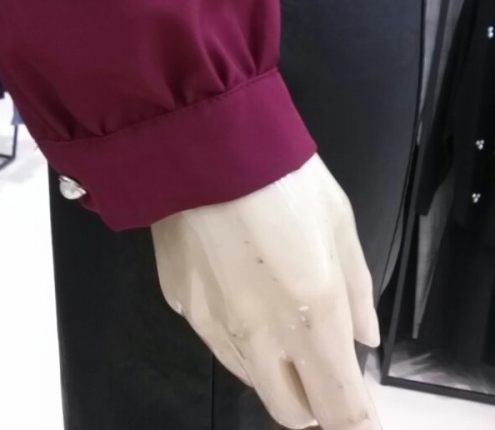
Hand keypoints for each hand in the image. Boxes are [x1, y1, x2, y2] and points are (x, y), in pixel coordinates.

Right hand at [151, 154, 381, 429]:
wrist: (199, 142)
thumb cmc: (280, 174)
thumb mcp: (338, 220)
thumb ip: (358, 287)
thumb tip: (364, 336)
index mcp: (313, 316)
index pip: (340, 407)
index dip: (354, 420)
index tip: (358, 414)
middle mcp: (262, 336)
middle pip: (291, 411)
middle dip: (313, 402)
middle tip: (322, 366)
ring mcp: (213, 325)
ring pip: (250, 378)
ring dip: (274, 369)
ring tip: (280, 318)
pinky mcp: (180, 304)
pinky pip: (216, 338)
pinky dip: (237, 332)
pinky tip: (237, 285)